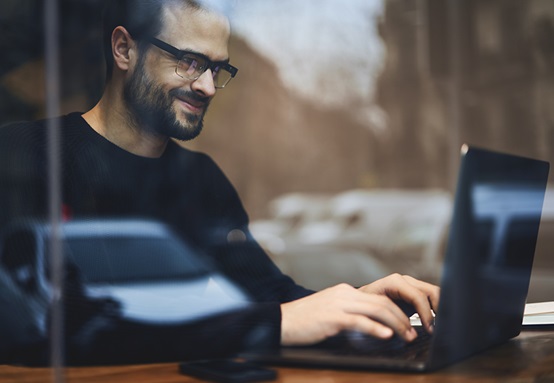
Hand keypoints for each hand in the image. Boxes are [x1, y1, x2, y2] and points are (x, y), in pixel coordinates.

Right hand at [280, 274, 438, 345]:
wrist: (281, 321)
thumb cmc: (304, 320)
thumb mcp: (329, 311)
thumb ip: (348, 313)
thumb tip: (369, 324)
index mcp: (344, 291)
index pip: (378, 297)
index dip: (396, 311)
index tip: (407, 324)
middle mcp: (344, 293)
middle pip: (382, 302)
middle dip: (402, 318)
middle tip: (413, 332)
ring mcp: (338, 304)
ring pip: (376, 310)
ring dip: (396, 324)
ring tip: (406, 336)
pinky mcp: (332, 317)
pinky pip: (360, 322)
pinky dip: (377, 329)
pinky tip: (386, 336)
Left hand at [358, 273, 438, 334]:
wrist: (360, 301)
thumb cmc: (365, 307)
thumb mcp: (375, 313)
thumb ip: (391, 321)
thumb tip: (408, 334)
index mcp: (394, 282)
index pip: (418, 296)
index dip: (426, 314)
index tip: (429, 329)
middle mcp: (404, 281)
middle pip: (431, 291)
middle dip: (438, 310)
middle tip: (437, 328)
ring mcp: (410, 284)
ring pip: (434, 293)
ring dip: (439, 309)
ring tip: (437, 326)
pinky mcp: (414, 291)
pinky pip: (430, 297)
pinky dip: (435, 309)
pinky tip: (433, 322)